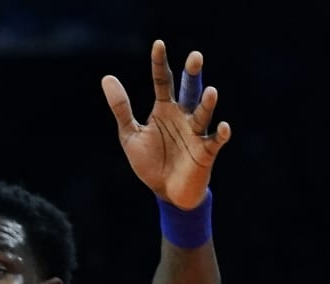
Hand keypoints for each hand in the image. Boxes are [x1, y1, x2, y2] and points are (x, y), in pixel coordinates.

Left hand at [102, 40, 232, 208]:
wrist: (165, 192)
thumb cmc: (150, 161)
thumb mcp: (130, 134)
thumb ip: (121, 108)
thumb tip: (107, 77)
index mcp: (164, 109)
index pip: (163, 81)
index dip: (159, 64)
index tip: (158, 44)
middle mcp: (183, 116)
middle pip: (189, 91)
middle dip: (192, 75)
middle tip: (194, 56)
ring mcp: (196, 133)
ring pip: (203, 114)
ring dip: (208, 103)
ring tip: (211, 91)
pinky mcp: (206, 152)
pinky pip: (215, 141)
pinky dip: (220, 134)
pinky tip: (222, 127)